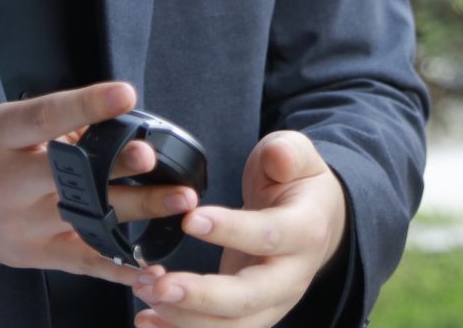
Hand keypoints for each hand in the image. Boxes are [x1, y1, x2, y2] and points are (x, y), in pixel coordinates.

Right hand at [0, 80, 198, 288]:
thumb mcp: (5, 123)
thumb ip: (56, 120)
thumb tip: (115, 120)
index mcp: (0, 137)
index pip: (45, 118)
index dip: (86, 106)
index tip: (125, 94)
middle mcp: (8, 183)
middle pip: (67, 174)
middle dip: (114, 167)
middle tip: (152, 157)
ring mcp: (22, 224)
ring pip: (85, 217)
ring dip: (137, 210)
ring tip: (179, 201)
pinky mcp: (35, 255)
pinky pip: (82, 261)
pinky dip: (119, 264)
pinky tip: (151, 264)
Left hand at [134, 131, 347, 327]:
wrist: (316, 221)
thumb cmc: (297, 184)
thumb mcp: (298, 156)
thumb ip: (286, 152)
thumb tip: (276, 157)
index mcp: (305, 231)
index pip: (269, 236)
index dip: (231, 230)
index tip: (189, 219)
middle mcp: (292, 277)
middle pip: (248, 298)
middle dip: (200, 296)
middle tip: (158, 284)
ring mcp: (272, 303)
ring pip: (229, 325)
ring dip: (182, 316)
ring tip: (145, 291)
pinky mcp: (251, 316)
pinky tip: (147, 321)